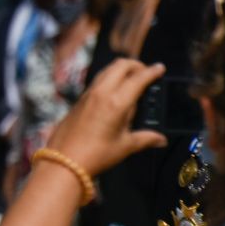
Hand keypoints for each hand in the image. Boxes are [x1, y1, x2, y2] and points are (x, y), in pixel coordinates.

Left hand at [43, 59, 167, 176]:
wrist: (63, 161)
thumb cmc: (95, 155)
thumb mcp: (125, 146)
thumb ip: (145, 138)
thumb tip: (161, 140)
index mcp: (116, 102)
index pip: (138, 78)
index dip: (152, 71)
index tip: (160, 68)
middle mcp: (101, 92)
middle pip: (121, 65)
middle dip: (136, 65)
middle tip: (146, 73)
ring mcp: (88, 94)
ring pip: (107, 70)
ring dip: (121, 69)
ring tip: (132, 80)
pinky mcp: (79, 99)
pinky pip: (97, 80)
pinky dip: (109, 78)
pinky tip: (114, 92)